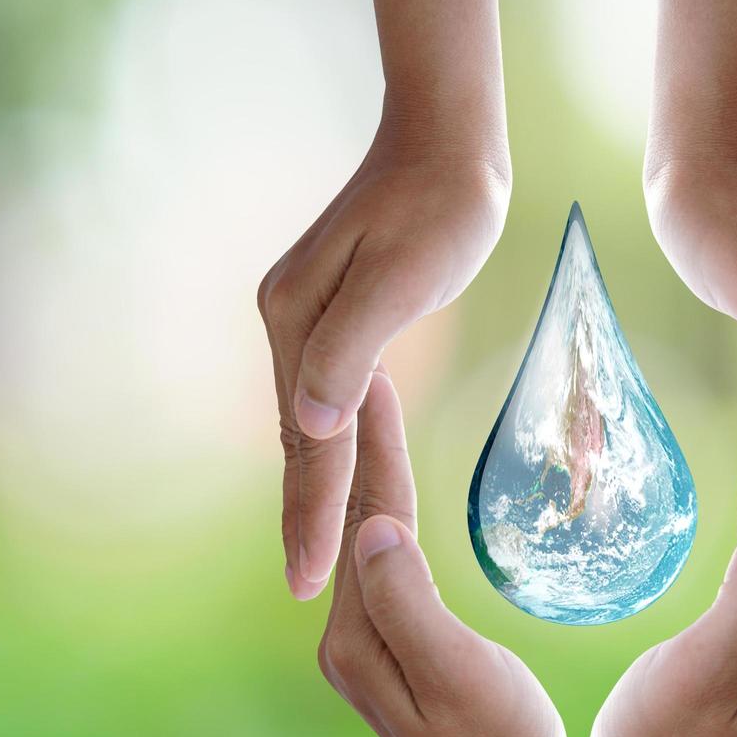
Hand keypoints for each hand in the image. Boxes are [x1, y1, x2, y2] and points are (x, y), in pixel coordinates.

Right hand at [258, 0, 510, 599]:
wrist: (448, 147)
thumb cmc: (440, 207)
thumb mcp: (401, 278)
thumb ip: (350, 351)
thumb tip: (310, 426)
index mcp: (297, 321)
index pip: (308, 442)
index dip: (309, 515)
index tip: (304, 582)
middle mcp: (288, 322)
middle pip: (299, 440)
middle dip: (304, 515)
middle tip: (305, 589)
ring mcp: (306, 319)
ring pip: (311, 425)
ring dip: (315, 488)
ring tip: (315, 552)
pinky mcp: (335, 315)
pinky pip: (330, 399)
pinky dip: (334, 447)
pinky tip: (338, 475)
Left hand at [319, 369, 570, 736]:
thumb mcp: (460, 677)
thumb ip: (412, 605)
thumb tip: (373, 527)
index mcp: (362, 634)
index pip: (368, 515)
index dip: (376, 442)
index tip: (378, 370)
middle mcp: (350, 633)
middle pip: (355, 515)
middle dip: (361, 439)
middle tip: (370, 362)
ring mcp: (368, 642)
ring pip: (366, 532)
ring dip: (369, 467)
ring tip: (377, 404)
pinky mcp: (392, 647)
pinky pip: (385, 558)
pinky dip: (389, 506)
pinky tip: (396, 490)